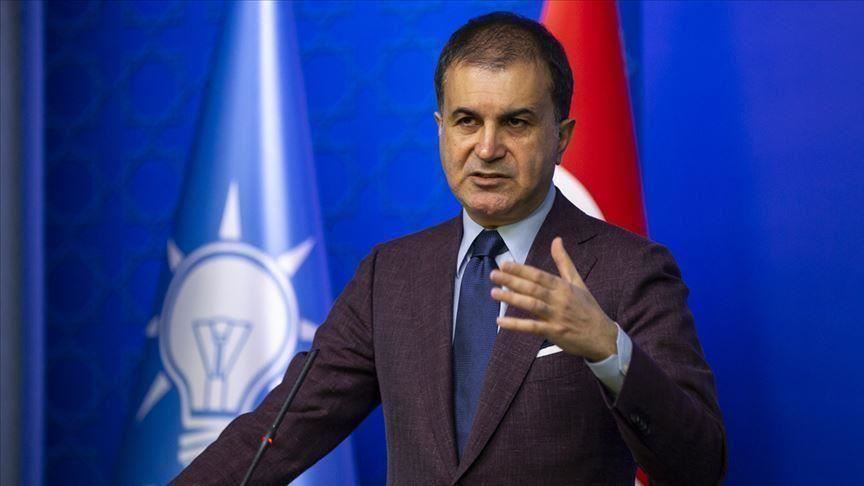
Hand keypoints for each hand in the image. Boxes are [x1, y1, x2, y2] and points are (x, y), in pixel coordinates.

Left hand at [490, 237, 617, 361]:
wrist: (602, 336)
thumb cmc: (588, 308)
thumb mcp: (577, 282)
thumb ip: (563, 262)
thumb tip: (557, 239)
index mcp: (564, 287)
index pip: (539, 275)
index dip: (521, 270)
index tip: (505, 264)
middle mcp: (560, 300)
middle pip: (533, 288)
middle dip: (512, 281)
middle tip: (494, 275)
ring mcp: (556, 316)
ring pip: (532, 305)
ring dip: (512, 298)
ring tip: (494, 293)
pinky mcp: (554, 332)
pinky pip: (532, 327)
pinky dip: (516, 324)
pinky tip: (500, 321)